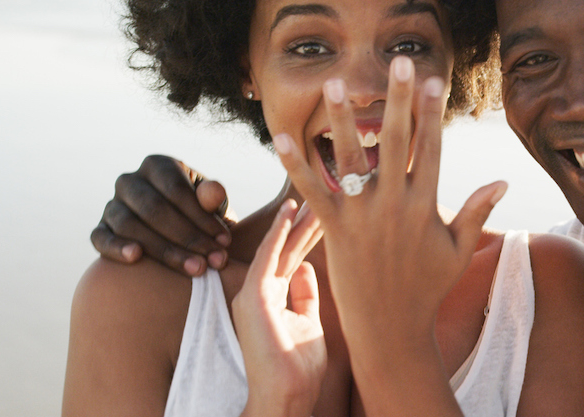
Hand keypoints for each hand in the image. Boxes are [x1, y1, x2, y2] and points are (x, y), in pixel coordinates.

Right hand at [90, 154, 233, 275]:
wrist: (179, 236)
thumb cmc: (202, 216)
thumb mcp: (214, 205)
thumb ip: (214, 198)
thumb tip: (212, 194)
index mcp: (158, 166)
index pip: (176, 189)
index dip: (202, 217)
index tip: (225, 242)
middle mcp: (130, 181)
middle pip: (154, 209)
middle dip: (187, 238)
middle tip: (213, 261)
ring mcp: (112, 205)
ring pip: (129, 225)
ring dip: (164, 250)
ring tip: (194, 269)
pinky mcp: (100, 229)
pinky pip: (100, 238)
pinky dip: (116, 247)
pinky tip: (135, 258)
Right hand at [233, 199, 325, 416]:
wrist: (287, 396)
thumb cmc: (299, 368)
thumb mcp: (308, 323)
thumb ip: (304, 296)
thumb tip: (305, 267)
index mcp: (273, 297)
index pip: (294, 255)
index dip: (311, 232)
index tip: (332, 207)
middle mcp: (260, 291)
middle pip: (288, 246)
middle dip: (308, 218)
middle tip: (328, 187)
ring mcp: (253, 293)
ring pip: (280, 245)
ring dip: (298, 218)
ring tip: (316, 189)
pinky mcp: (252, 297)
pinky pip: (266, 256)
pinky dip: (279, 232)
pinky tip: (291, 210)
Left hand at [273, 57, 504, 409]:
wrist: (391, 330)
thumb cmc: (427, 289)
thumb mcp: (457, 250)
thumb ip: (477, 212)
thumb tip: (503, 180)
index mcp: (425, 205)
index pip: (430, 147)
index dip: (431, 111)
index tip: (432, 79)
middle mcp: (394, 205)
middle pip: (397, 141)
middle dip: (398, 100)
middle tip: (398, 62)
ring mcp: (362, 217)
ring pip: (351, 160)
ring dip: (342, 120)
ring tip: (335, 84)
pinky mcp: (334, 231)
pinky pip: (312, 191)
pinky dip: (296, 165)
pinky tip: (282, 137)